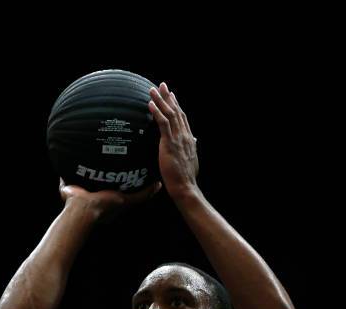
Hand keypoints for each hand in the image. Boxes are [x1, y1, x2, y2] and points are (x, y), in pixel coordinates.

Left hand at [59, 179, 161, 221]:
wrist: (81, 209)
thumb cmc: (73, 203)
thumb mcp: (69, 189)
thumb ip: (67, 183)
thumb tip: (62, 176)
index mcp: (102, 202)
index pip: (113, 194)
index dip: (119, 188)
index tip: (124, 181)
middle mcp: (114, 204)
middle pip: (128, 194)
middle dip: (136, 187)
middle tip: (144, 178)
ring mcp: (121, 204)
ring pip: (137, 196)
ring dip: (146, 190)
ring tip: (154, 180)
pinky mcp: (125, 202)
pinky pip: (141, 196)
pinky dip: (149, 191)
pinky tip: (157, 184)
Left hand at [149, 83, 198, 201]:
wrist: (186, 187)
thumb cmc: (186, 178)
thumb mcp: (192, 160)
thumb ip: (192, 148)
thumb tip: (195, 140)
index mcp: (189, 140)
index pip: (182, 118)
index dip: (177, 106)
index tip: (172, 96)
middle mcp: (185, 136)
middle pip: (176, 111)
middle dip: (168, 97)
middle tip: (162, 85)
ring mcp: (178, 139)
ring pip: (169, 114)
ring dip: (160, 100)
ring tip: (152, 89)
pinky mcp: (170, 143)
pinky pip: (163, 124)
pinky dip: (156, 112)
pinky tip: (150, 103)